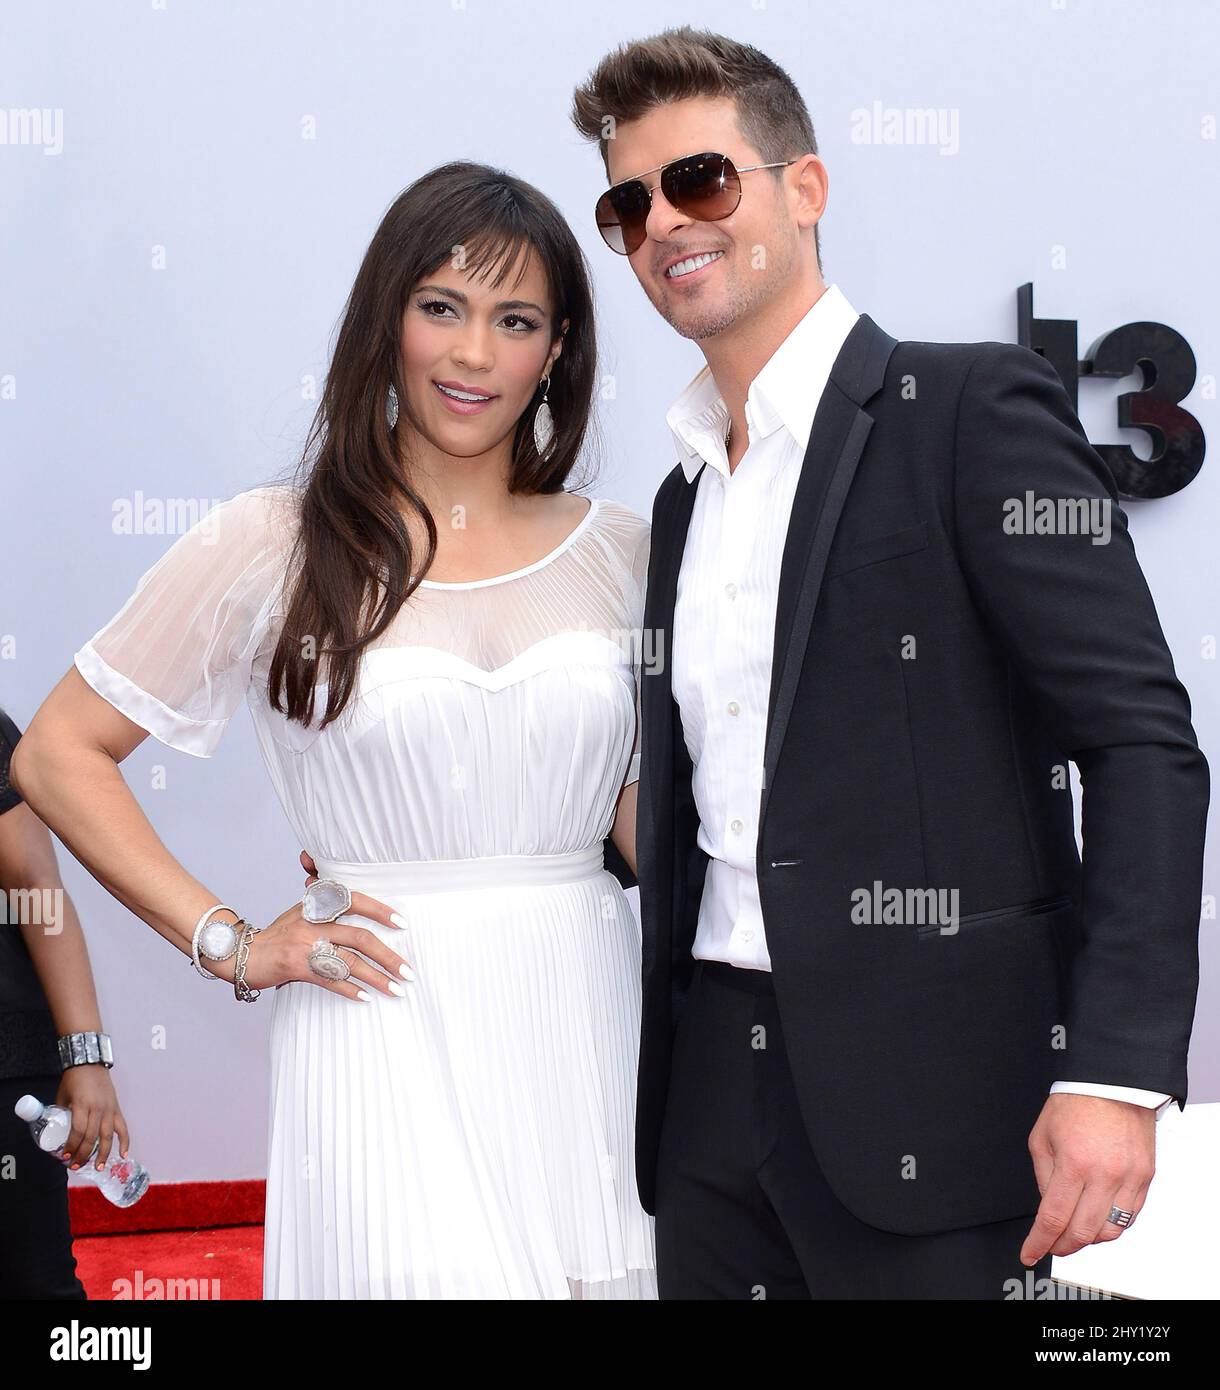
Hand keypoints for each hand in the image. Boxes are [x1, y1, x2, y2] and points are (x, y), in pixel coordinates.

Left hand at [55, 1063, 129, 1172]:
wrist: (90, 1063)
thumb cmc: (73, 1079)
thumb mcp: (62, 1097)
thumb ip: (62, 1115)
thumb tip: (57, 1134)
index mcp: (82, 1105)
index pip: (77, 1131)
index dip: (71, 1146)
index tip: (65, 1156)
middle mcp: (98, 1108)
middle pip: (91, 1137)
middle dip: (83, 1154)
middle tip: (75, 1166)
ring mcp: (109, 1109)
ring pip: (108, 1136)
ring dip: (103, 1154)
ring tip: (98, 1167)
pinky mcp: (116, 1109)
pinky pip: (123, 1128)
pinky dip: (125, 1142)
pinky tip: (123, 1154)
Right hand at [223, 856, 413, 1000]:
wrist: (240, 953)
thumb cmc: (278, 934)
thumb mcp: (300, 910)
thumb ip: (326, 904)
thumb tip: (358, 902)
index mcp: (316, 904)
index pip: (355, 901)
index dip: (380, 911)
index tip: (403, 924)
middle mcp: (313, 922)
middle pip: (360, 938)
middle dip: (388, 956)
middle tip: (408, 972)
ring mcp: (304, 945)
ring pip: (350, 963)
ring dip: (377, 978)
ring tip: (396, 989)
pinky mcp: (295, 967)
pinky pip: (330, 980)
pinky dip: (350, 990)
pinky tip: (366, 997)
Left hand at [1021, 1093, 1155, 1265]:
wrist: (1111, 1083)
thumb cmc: (1074, 1103)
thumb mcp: (1041, 1138)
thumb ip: (1043, 1178)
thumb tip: (1048, 1208)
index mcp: (1073, 1163)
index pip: (1053, 1218)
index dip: (1039, 1242)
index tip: (1030, 1253)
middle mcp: (1104, 1175)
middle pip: (1082, 1232)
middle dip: (1063, 1247)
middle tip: (1051, 1246)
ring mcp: (1128, 1178)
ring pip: (1111, 1231)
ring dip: (1089, 1240)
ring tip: (1074, 1234)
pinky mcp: (1145, 1177)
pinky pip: (1130, 1216)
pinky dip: (1112, 1226)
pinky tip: (1098, 1221)